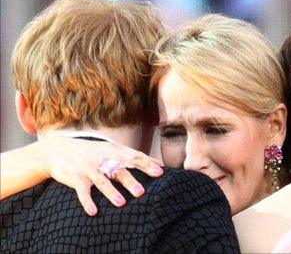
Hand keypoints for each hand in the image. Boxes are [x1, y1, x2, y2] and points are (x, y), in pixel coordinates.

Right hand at [36, 137, 162, 215]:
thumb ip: (136, 156)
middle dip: (130, 181)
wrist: (59, 149)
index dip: (147, 165)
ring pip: (102, 182)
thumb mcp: (114, 149)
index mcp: (115, 152)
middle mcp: (103, 160)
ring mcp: (89, 169)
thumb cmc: (94, 151)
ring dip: (111, 193)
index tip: (160, 172)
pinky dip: (87, 202)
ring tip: (121, 204)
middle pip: (119, 171)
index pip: (134, 158)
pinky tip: (93, 212)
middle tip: (141, 192)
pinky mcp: (76, 178)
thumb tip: (160, 163)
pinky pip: (82, 191)